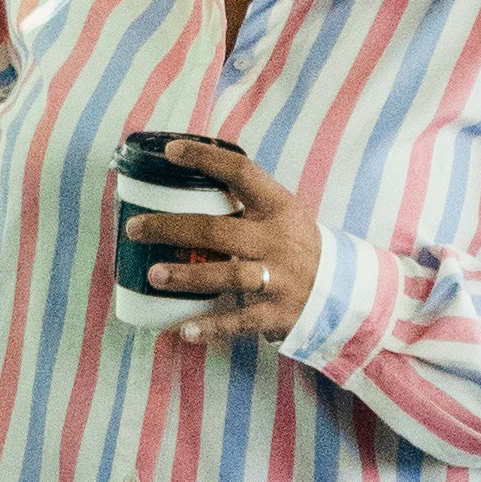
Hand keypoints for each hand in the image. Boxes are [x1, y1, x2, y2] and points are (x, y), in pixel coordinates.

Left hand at [129, 132, 320, 347]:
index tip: (170, 152)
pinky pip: (239, 321)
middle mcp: (278, 241)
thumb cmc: (299, 247)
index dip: (205, 158)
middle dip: (171, 228)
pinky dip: (210, 327)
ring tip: (154, 274)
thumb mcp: (283, 217)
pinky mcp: (278, 313)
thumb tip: (185, 189)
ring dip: (187, 275)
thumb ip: (246, 206)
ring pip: (227, 276)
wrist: (345, 292)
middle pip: (217, 231)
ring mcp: (279, 279)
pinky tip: (182, 330)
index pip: (241, 173)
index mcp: (278, 208)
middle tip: (135, 229)